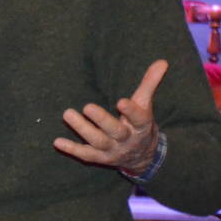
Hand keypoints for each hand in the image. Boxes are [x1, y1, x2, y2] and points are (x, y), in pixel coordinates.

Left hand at [54, 59, 166, 173]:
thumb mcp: (146, 105)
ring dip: (82, 129)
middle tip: (87, 106)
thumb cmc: (139, 124)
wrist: (142, 156)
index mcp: (141, 125)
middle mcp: (127, 139)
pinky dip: (72, 149)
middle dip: (102, 120)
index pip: (139, 118)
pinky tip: (57, 141)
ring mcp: (113, 150)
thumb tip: (162, 61)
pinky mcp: (100, 158)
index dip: (131, 111)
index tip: (121, 101)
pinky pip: (85, 155)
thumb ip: (149, 84)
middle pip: (115, 131)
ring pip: (98, 142)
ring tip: (68, 114)